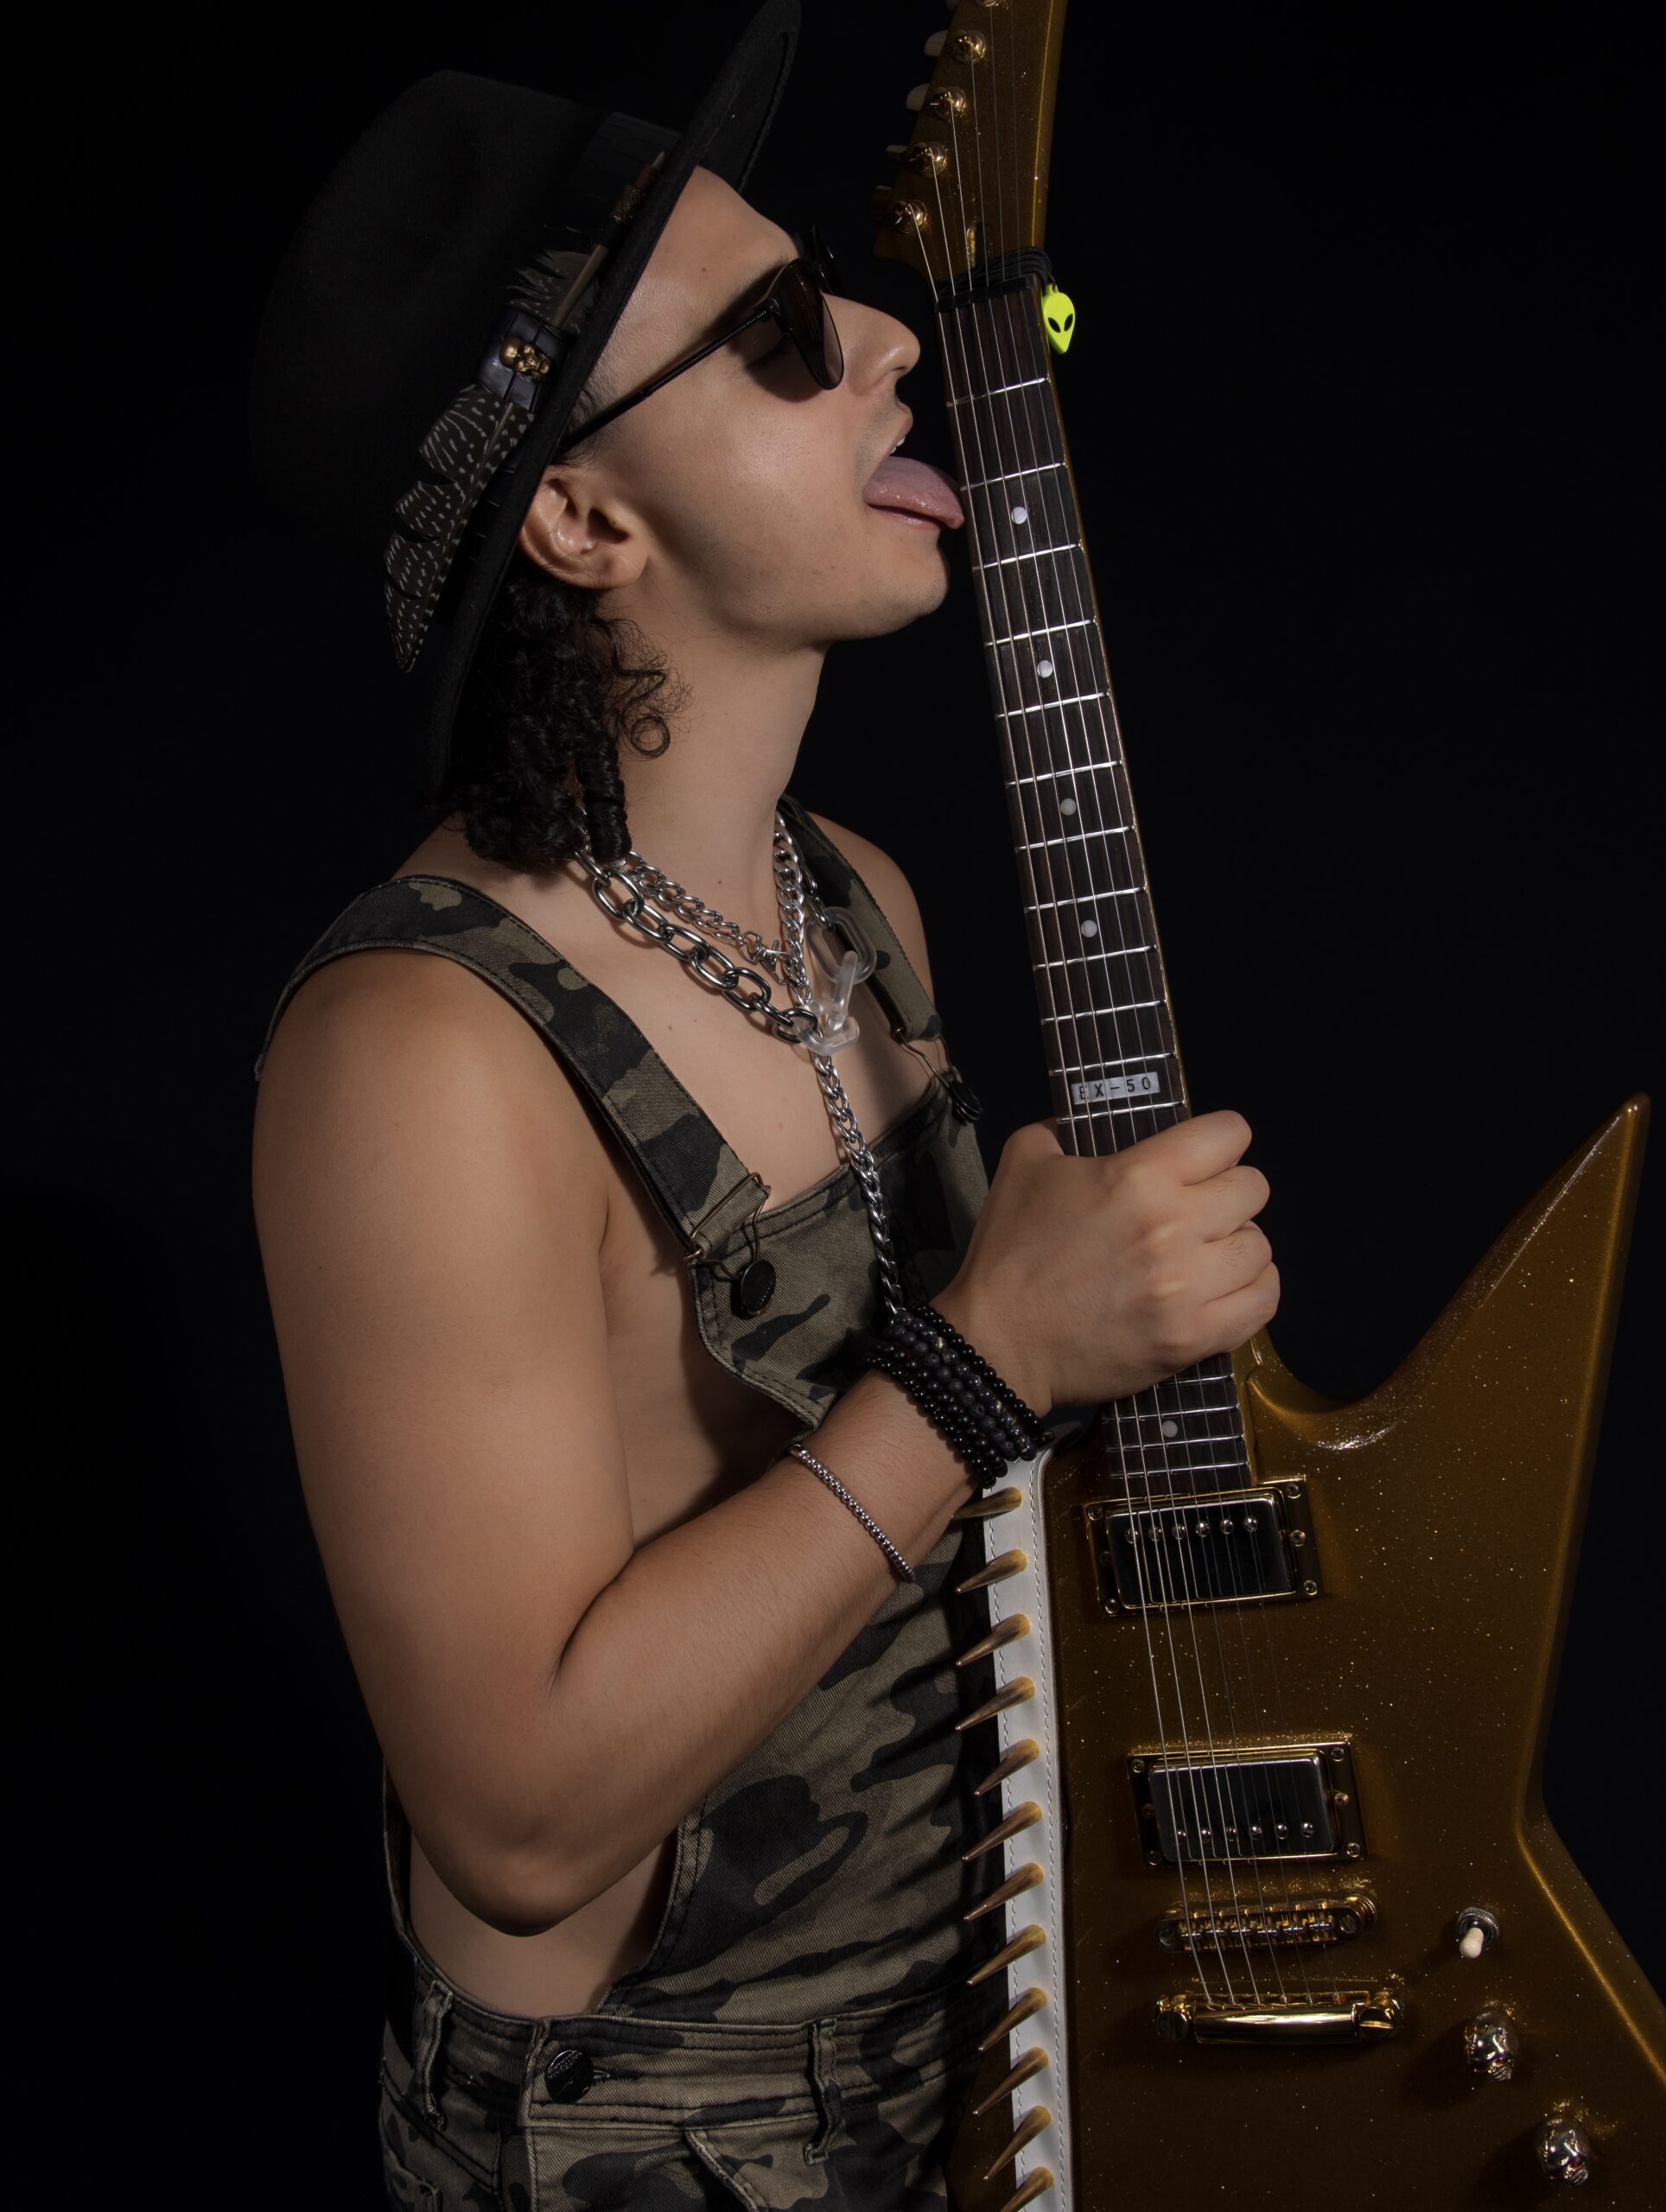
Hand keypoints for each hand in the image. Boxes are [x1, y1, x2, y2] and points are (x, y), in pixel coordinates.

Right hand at [934, 1110, 1277, 1409]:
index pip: (1228, 1135)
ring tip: (1207, 1254)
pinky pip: (1263, 1301)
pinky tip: (1224, 1288)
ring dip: (1237, 1245)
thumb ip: (1063, 1126)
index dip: (1219, 1140)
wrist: (998, 1343)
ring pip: (1260, 1247)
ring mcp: (1188, 1288)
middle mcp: (1173, 1227)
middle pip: (1254, 1189)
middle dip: (1228, 1191)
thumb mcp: (1024, 1161)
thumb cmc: (1009, 1251)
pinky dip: (1252, 1290)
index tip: (1203, 1156)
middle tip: (1198, 1209)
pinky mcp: (1194, 1338)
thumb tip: (1092, 1120)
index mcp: (1138, 1176)